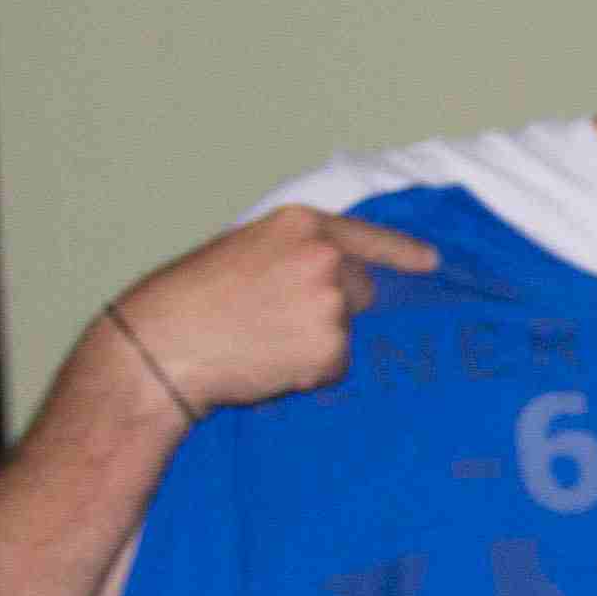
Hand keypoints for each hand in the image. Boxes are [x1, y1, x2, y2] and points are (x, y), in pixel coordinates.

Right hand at [107, 204, 441, 412]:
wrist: (165, 345)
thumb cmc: (189, 299)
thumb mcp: (242, 248)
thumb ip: (291, 253)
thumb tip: (331, 273)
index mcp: (300, 224)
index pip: (366, 236)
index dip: (402, 252)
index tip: (431, 262)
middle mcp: (325, 258)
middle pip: (358, 290)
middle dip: (333, 307)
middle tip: (275, 319)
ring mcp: (331, 304)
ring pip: (343, 332)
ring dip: (314, 343)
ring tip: (260, 340)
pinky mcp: (331, 349)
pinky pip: (332, 366)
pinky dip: (308, 371)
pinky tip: (268, 361)